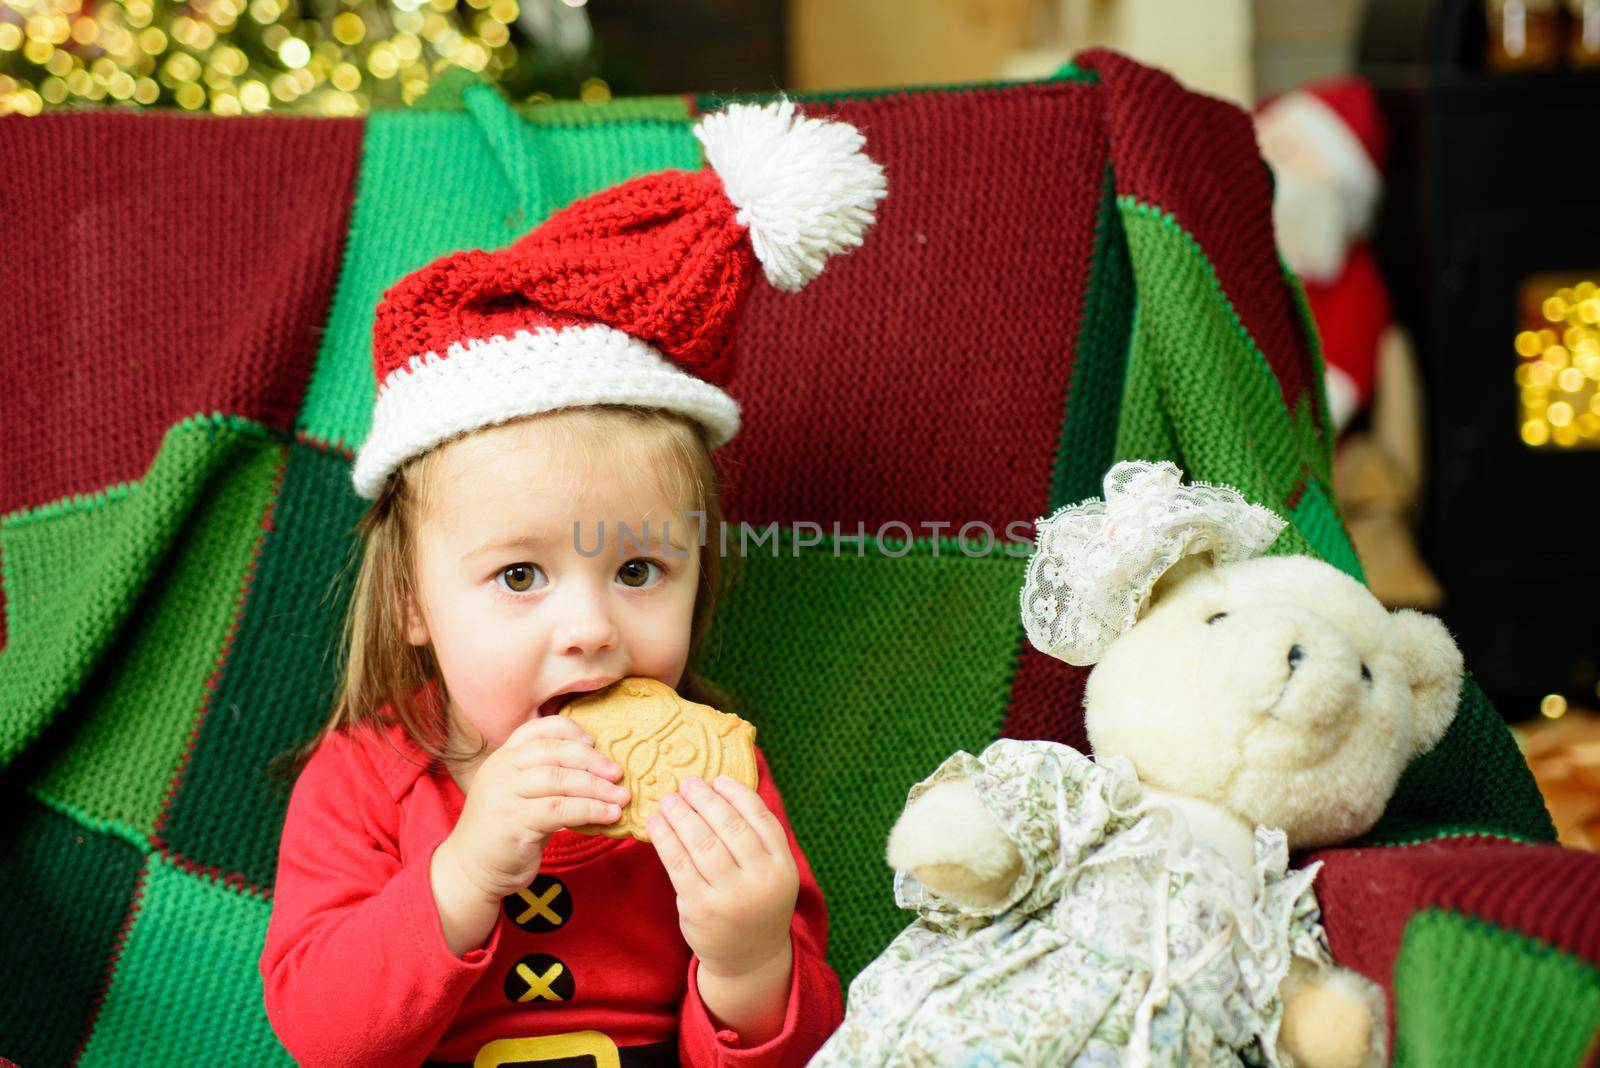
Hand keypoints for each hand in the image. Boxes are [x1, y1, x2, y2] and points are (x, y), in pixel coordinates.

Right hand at [441, 715, 629, 901]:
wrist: (470, 870)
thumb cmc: (503, 832)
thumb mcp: (519, 795)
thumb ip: (546, 778)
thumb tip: (597, 772)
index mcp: (502, 758)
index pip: (538, 729)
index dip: (569, 730)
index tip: (595, 742)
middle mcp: (501, 770)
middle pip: (555, 752)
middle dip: (592, 761)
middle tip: (618, 774)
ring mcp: (504, 794)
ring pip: (560, 779)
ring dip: (597, 788)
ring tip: (621, 797)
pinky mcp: (513, 822)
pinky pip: (560, 809)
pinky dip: (590, 810)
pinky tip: (609, 816)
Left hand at [647, 775, 798, 977]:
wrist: (748, 958)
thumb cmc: (756, 902)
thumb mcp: (771, 872)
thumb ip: (756, 838)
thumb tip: (720, 789)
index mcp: (783, 866)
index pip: (761, 818)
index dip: (737, 794)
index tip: (718, 779)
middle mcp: (760, 880)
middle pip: (730, 827)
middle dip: (705, 800)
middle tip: (688, 783)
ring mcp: (729, 896)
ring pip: (702, 842)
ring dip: (682, 815)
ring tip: (669, 799)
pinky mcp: (699, 908)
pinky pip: (678, 864)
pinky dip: (665, 839)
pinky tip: (656, 824)